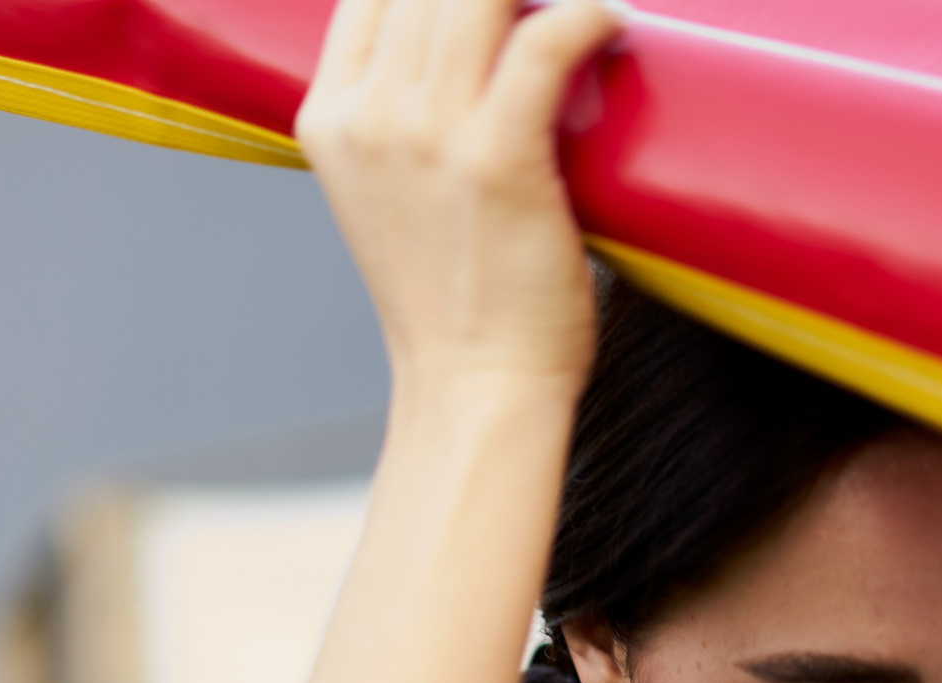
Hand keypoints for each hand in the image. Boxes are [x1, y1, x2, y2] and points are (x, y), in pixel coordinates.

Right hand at [295, 0, 622, 392]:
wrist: (474, 385)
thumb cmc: (452, 296)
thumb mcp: (387, 193)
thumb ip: (401, 120)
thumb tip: (466, 54)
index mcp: (330, 119)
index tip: (493, 5)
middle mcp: (368, 116)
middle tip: (541, 11)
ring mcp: (427, 134)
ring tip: (584, 14)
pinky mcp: (496, 155)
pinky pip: (548, 36)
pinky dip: (589, 15)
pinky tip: (611, 24)